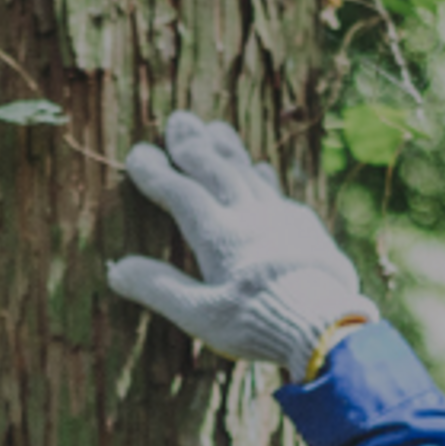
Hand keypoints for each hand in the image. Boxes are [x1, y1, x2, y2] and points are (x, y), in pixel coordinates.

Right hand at [108, 112, 368, 369]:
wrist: (328, 325)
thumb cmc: (259, 323)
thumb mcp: (201, 316)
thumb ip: (160, 289)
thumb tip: (116, 269)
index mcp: (220, 237)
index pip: (181, 194)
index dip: (158, 173)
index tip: (139, 153)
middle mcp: (250, 218)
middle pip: (217, 172)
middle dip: (194, 146)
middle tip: (180, 120)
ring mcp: (282, 220)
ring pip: (249, 174)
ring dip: (229, 151)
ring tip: (215, 129)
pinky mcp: (308, 230)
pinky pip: (279, 193)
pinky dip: (264, 178)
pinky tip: (262, 171)